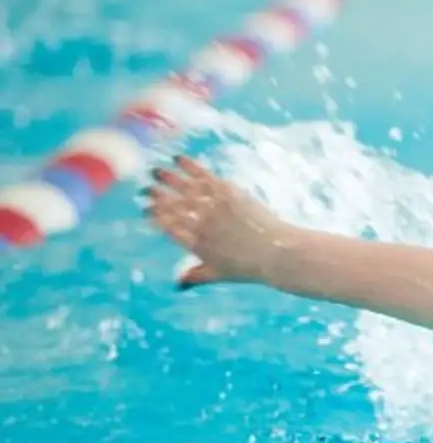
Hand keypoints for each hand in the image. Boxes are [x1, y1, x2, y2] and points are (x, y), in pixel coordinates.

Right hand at [144, 155, 292, 287]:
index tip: (145, 209)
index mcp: (194, 244)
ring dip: (168, 179)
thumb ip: (196, 276)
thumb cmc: (249, 266)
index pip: (167, 226)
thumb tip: (177, 284)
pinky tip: (178, 158)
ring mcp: (213, 207)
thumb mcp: (219, 273)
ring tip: (155, 172)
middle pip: (172, 206)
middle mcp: (200, 224)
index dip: (155, 216)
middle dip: (156, 196)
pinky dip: (189, 166)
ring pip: (184, 189)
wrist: (277, 252)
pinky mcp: (227, 192)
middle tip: (146, 189)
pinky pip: (203, 176)